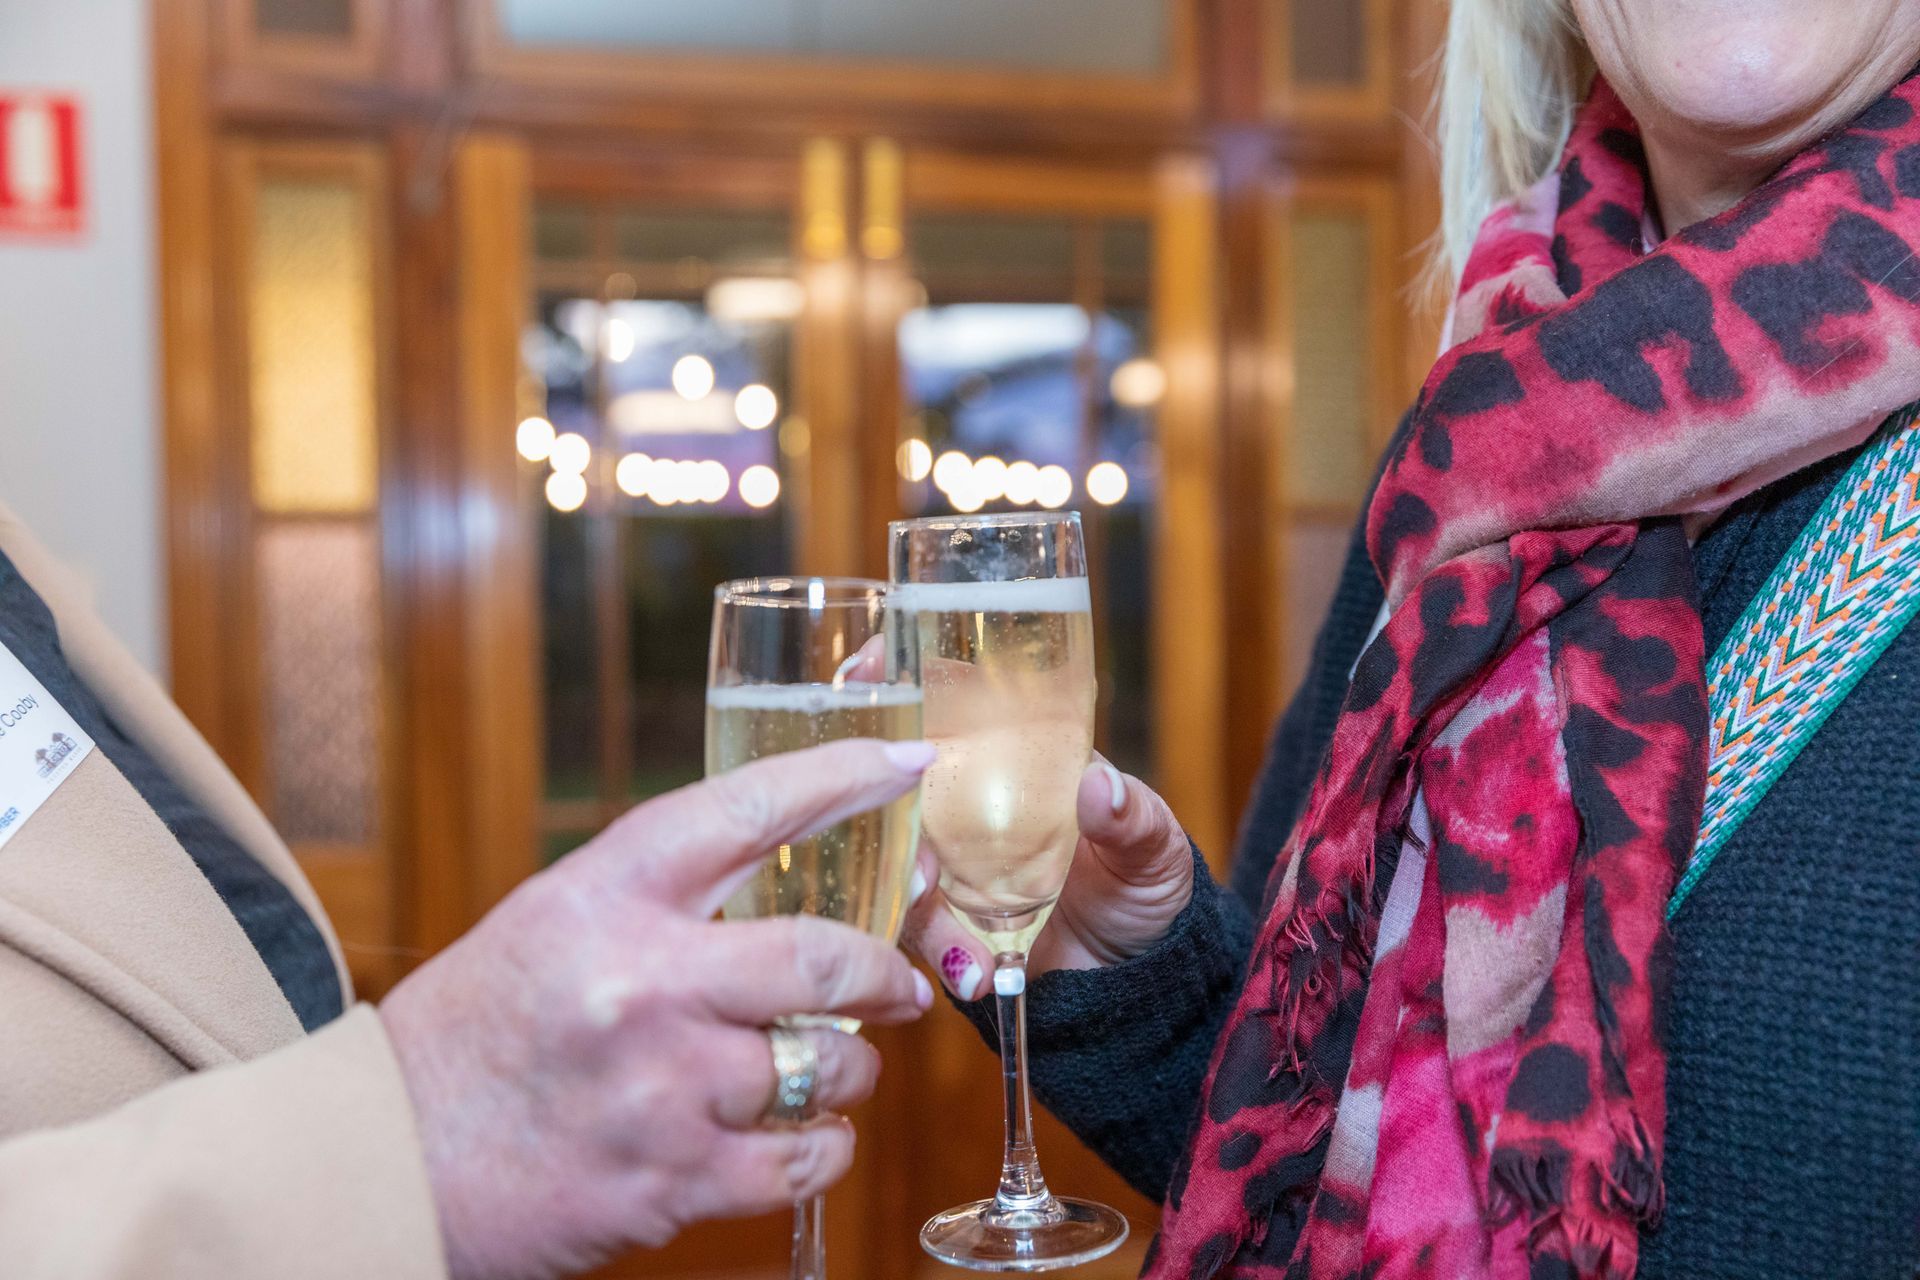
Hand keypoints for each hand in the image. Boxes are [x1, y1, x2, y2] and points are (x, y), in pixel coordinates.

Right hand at [379, 738, 937, 1279]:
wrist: (387, 1160)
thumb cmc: (477, 1032)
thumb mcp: (552, 921)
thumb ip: (662, 897)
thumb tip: (791, 870)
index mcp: (604, 897)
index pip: (751, 809)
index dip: (845, 773)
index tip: (908, 759)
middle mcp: (640, 982)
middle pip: (824, 956)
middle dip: (885, 974)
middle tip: (900, 985)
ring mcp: (661, 1087)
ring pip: (828, 1067)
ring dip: (846, 1070)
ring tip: (822, 1070)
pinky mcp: (672, 1180)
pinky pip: (806, 1158)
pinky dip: (825, 1146)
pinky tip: (804, 1134)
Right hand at [904, 754, 1192, 999]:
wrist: (1138, 983)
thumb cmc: (1149, 894)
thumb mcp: (1154, 852)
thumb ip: (1133, 818)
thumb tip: (1099, 783)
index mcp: (1025, 775)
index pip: (958, 742)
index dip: (922, 755)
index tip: (912, 781)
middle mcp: (978, 817)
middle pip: (911, 811)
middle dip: (905, 847)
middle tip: (928, 889)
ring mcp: (959, 873)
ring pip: (909, 878)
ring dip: (927, 919)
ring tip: (972, 962)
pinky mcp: (952, 928)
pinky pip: (920, 933)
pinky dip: (940, 958)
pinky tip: (974, 978)